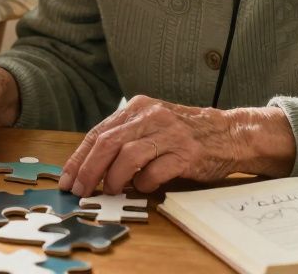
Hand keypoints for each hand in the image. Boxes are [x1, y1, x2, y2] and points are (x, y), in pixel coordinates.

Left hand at [59, 96, 294, 195]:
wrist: (230, 133)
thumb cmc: (185, 134)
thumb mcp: (152, 125)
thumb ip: (125, 139)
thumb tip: (91, 167)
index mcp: (138, 107)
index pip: (98, 133)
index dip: (79, 158)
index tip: (68, 179)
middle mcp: (151, 116)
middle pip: (107, 143)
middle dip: (88, 170)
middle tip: (80, 190)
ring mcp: (169, 134)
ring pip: (127, 155)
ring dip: (113, 178)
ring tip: (110, 191)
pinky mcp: (186, 153)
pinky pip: (154, 171)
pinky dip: (142, 183)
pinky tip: (142, 188)